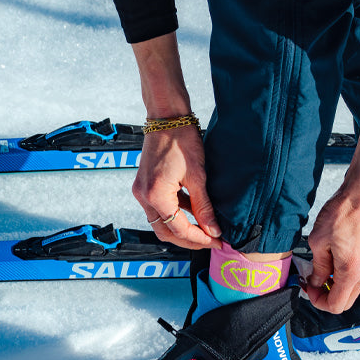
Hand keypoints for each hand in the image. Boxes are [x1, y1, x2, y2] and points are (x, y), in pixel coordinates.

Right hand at [133, 124, 220, 249]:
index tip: (217, 241)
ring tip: (204, 229)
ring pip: (161, 222)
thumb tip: (213, 230)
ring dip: (181, 228)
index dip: (200, 239)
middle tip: (211, 240)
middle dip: (189, 240)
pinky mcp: (144, 185)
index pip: (180, 229)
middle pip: (166, 232)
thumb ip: (204, 207)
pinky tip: (194, 212)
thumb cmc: (181, 140)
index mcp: (156, 195)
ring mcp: (141, 191)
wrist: (166, 118)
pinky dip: (176, 214)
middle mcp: (144, 197)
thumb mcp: (198, 176)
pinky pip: (159, 208)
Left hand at [303, 137, 359, 312]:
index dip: (317, 301)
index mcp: (351, 272)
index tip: (307, 287)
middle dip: (326, 296)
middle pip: (345, 302)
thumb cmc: (344, 212)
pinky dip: (342, 275)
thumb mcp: (319, 240)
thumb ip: (318, 266)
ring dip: (334, 285)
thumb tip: (315, 281)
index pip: (335, 305)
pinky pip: (356, 276)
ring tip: (320, 267)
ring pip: (351, 289)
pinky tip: (331, 258)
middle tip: (311, 281)